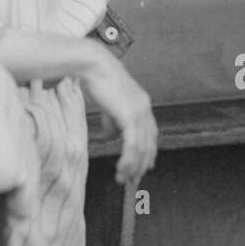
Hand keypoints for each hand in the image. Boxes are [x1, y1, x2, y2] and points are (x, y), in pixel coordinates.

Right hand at [80, 46, 157, 185]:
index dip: (147, 152)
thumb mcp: (108, 105)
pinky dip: (129, 160)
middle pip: (149, 144)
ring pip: (142, 148)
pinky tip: (122, 168)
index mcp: (142, 104)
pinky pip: (133, 144)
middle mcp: (145, 109)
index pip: (150, 134)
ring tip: (123, 178)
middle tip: (132, 179)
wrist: (94, 66)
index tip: (141, 167)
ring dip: (133, 166)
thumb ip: (112, 122)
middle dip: (141, 164)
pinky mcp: (131, 116)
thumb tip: (109, 138)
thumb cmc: (98, 80)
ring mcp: (140, 112)